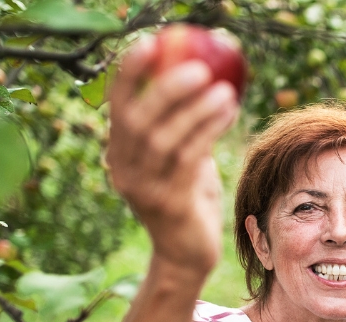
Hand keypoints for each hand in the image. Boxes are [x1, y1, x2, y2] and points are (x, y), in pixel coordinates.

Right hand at [105, 37, 239, 275]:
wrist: (187, 255)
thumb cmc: (188, 200)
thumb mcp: (180, 161)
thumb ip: (181, 130)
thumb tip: (203, 79)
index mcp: (119, 154)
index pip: (116, 106)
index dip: (129, 73)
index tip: (152, 44)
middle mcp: (124, 169)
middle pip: (137, 121)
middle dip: (166, 89)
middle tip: (199, 67)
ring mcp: (144, 189)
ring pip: (165, 140)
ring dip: (197, 110)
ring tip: (225, 90)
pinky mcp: (169, 203)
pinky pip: (189, 159)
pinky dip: (209, 132)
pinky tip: (229, 113)